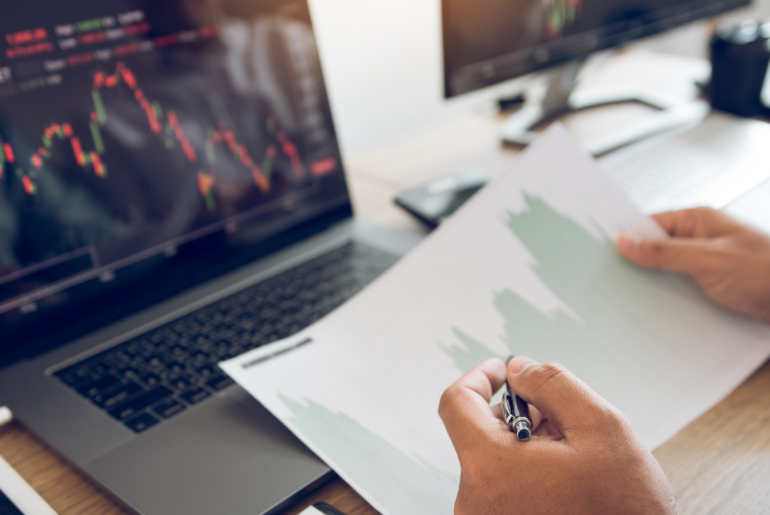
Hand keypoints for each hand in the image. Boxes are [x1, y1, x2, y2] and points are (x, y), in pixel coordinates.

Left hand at [438, 357, 675, 514]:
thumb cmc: (623, 508)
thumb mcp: (600, 427)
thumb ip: (552, 384)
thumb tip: (518, 368)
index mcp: (488, 467)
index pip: (456, 403)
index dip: (479, 377)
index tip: (503, 370)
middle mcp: (474, 499)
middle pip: (478, 432)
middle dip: (516, 414)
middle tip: (559, 419)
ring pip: (492, 461)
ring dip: (525, 445)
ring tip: (571, 455)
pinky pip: (500, 489)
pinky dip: (525, 472)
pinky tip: (565, 479)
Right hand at [617, 207, 769, 322]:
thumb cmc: (769, 272)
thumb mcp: (710, 260)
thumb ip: (665, 252)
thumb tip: (626, 242)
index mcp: (698, 221)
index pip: (649, 225)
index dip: (625, 238)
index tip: (601, 253)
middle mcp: (701, 240)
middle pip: (655, 250)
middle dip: (637, 266)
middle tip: (611, 281)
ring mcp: (707, 264)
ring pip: (666, 273)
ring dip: (653, 287)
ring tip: (630, 300)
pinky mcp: (712, 287)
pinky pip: (681, 291)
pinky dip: (669, 301)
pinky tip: (658, 314)